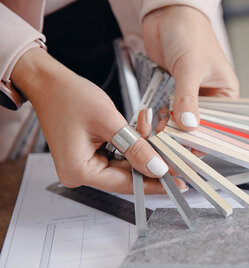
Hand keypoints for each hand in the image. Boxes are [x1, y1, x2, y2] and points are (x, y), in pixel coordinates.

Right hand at [11, 47, 186, 193]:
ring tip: (156, 135)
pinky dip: (132, 146)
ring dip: (142, 151)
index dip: (155, 182)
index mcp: (80, 171)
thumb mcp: (110, 122)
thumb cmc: (69, 96)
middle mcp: (79, 174)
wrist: (49, 82)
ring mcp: (83, 166)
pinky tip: (143, 133)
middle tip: (176, 158)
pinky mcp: (88, 157)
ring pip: (125, 167)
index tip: (178, 182)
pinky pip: (117, 157)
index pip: (126, 184)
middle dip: (151, 163)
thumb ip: (136, 148)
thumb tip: (158, 167)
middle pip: (126, 177)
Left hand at [142, 5, 238, 130]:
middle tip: (169, 142)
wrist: (166, 15)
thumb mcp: (190, 67)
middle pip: (198, 128)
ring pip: (180, 124)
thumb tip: (188, 125)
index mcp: (226, 94)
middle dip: (182, 135)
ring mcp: (189, 98)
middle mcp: (209, 99)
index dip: (205, 138)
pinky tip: (151, 120)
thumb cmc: (190, 33)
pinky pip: (166, 114)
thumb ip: (187, 98)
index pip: (219, 125)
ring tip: (157, 130)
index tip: (190, 148)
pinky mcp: (171, 94)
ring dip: (167, 128)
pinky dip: (158, 119)